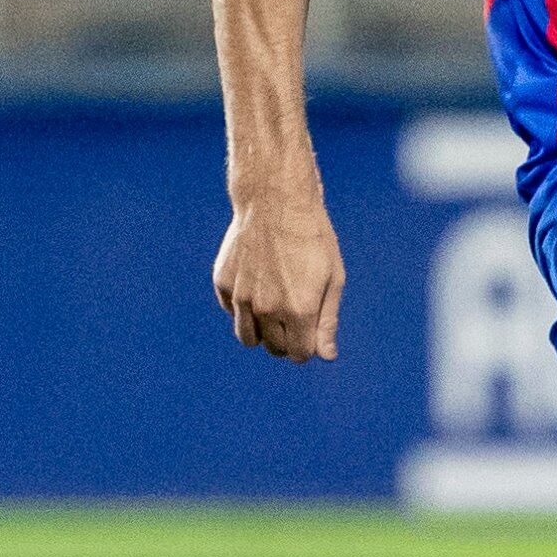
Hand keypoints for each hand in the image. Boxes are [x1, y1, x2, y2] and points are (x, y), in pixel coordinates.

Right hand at [214, 178, 344, 360]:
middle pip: (274, 348)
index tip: (310, 329)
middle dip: (286, 338)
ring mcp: (242, 297)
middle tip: (293, 310)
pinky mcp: (223, 283)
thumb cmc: (312, 237)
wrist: (275, 199)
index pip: (300, 354)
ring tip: (273, 305)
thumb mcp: (333, 278)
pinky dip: (243, 306)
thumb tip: (326, 356)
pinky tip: (257, 281)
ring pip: (248, 337)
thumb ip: (328, 321)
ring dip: (262, 330)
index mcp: (300, 311)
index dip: (307, 346)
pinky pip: (232, 312)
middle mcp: (268, 309)